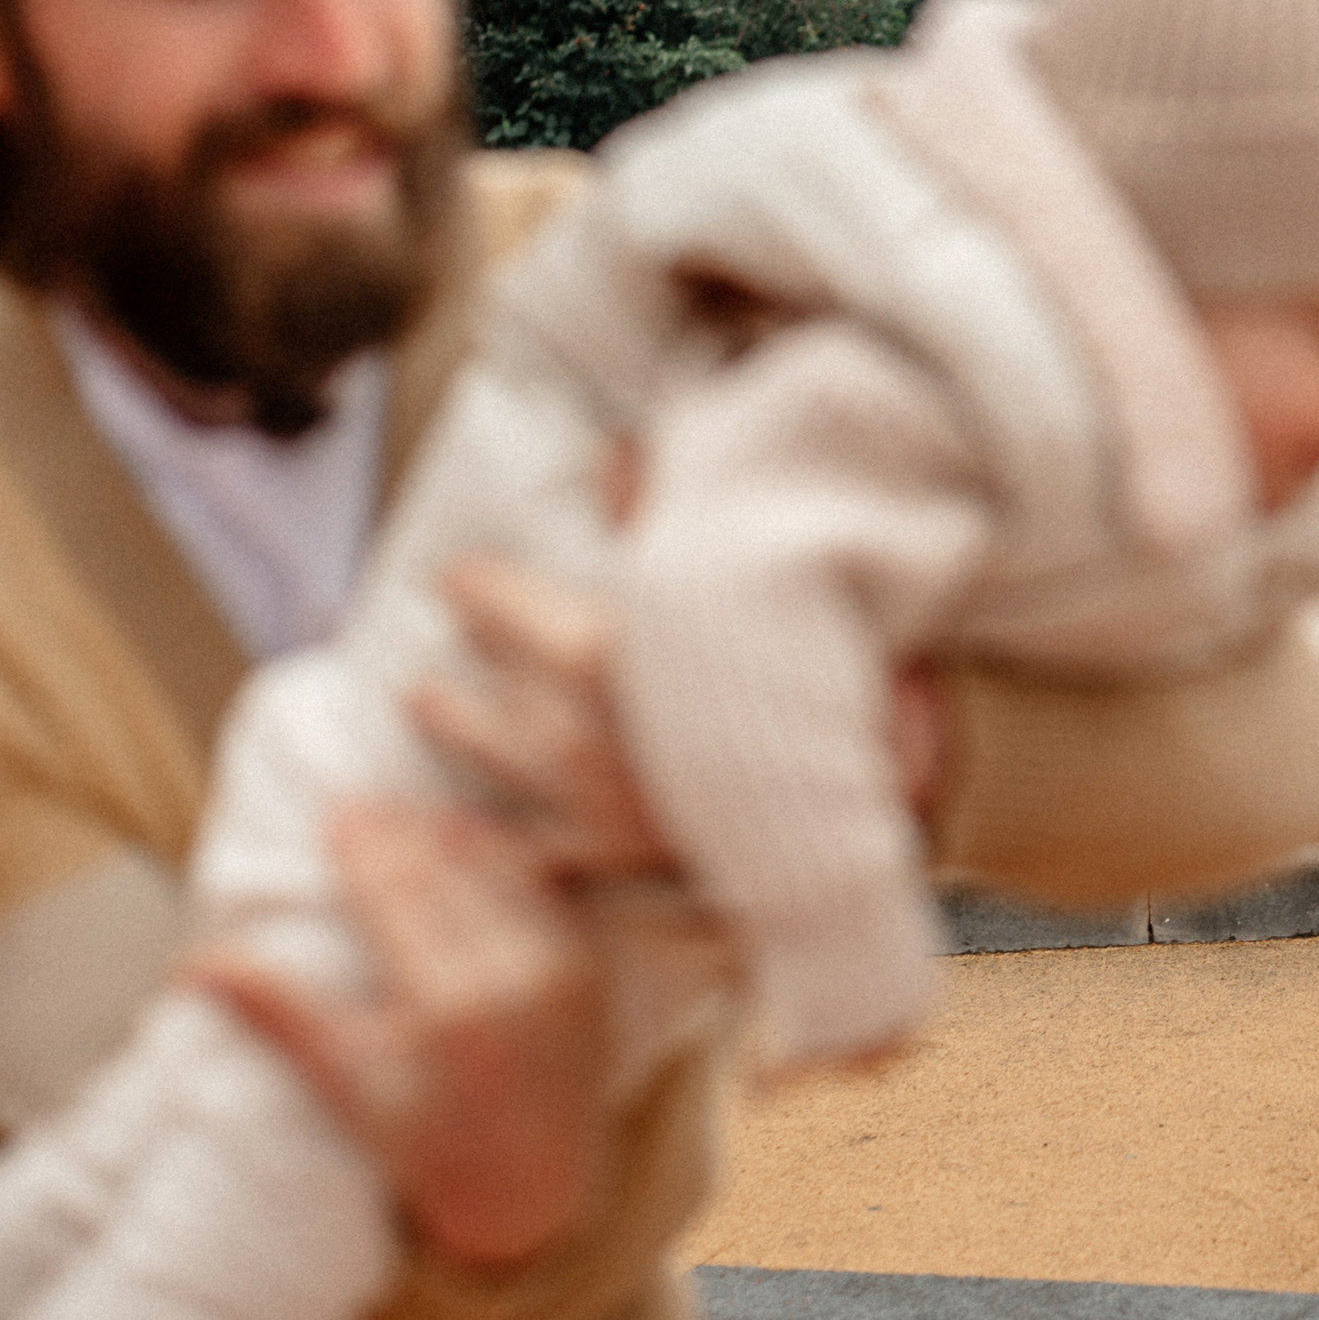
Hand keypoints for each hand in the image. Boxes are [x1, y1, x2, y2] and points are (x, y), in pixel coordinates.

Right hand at [183, 802, 609, 1272]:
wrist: (535, 1193)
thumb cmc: (426, 1144)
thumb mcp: (346, 1086)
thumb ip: (279, 1014)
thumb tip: (192, 964)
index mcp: (447, 1009)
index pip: (398, 900)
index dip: (365, 850)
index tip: (336, 812)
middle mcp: (514, 982)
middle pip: (447, 877)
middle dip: (401, 834)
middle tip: (364, 803)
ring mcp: (564, 973)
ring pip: (503, 874)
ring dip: (456, 835)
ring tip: (413, 811)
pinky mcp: (594, 972)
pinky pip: (550, 894)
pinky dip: (512, 861)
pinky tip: (479, 837)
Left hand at [413, 554, 952, 862]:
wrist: (896, 797)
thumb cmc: (834, 671)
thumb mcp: (757, 566)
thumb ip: (671, 512)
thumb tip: (621, 448)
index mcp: (616, 655)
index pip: (519, 613)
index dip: (484, 593)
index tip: (456, 577)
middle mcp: (597, 738)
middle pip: (505, 706)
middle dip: (462, 682)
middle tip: (421, 666)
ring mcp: (614, 813)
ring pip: (514, 778)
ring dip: (465, 746)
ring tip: (429, 716)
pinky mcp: (642, 871)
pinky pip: (552, 865)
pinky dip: (505, 851)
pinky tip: (469, 834)